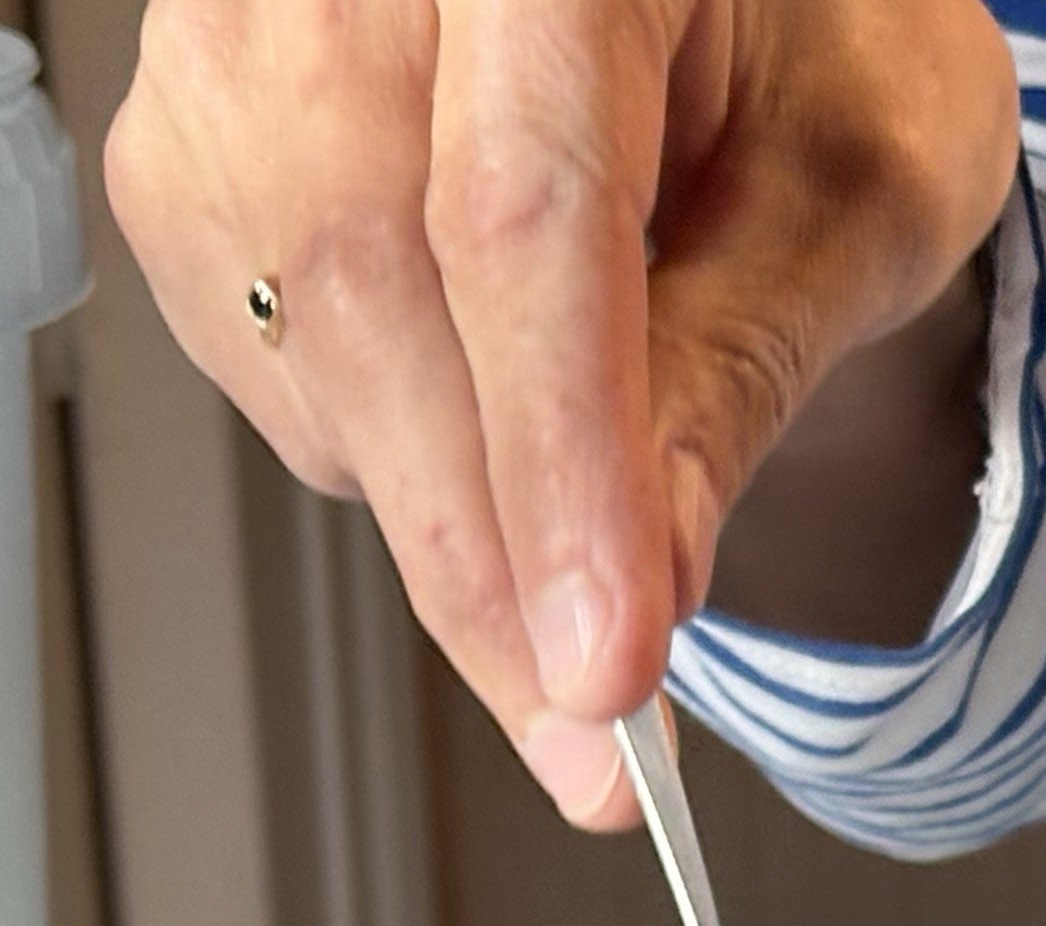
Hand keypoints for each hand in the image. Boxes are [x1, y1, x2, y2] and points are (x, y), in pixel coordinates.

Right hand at [106, 0, 1018, 823]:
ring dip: (445, 513)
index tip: (601, 664)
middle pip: (370, 283)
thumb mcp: (858, 187)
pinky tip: (492, 432)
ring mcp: (238, 27)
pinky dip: (385, 447)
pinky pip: (261, 352)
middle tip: (588, 734)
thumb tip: (649, 583)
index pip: (522, 212)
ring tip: (586, 548)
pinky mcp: (187, 133)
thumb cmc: (818, 41)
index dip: (557, 463)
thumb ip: (746, 364)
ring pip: (300, 336)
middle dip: (485, 554)